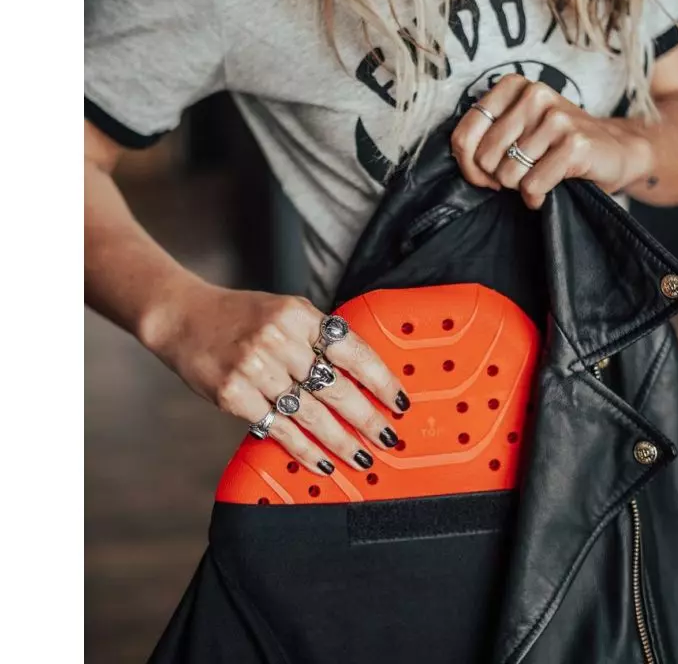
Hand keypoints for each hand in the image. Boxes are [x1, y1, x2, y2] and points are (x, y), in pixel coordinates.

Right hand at [146, 282, 408, 475]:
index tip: (399, 400)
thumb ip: (317, 336)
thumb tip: (360, 373)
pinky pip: (278, 428)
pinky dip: (303, 449)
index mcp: (298, 315)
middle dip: (367, 417)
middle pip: (335, 387)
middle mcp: (279, 340)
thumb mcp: (284, 311)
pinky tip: (321, 461)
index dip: (380, 380)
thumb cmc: (239, 316)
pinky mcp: (233, 395)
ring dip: (339, 440)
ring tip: (361, 456)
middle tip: (387, 437)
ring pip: (309, 414)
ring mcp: (254, 368)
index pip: (351, 350)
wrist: (183, 317)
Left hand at [450, 74, 653, 208]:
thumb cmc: (557, 146)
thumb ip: (486, 137)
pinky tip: (551, 189)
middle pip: (484, 158)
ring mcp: (556, 117)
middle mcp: (533, 95)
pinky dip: (537, 197)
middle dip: (498, 179)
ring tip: (540, 177)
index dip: (468, 166)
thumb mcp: (518, 130)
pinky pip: (533, 185)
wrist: (615, 150)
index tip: (485, 177)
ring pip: (508, 175)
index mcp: (512, 87)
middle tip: (521, 176)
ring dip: (521, 187)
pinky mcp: (574, 143)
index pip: (463, 135)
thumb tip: (462, 161)